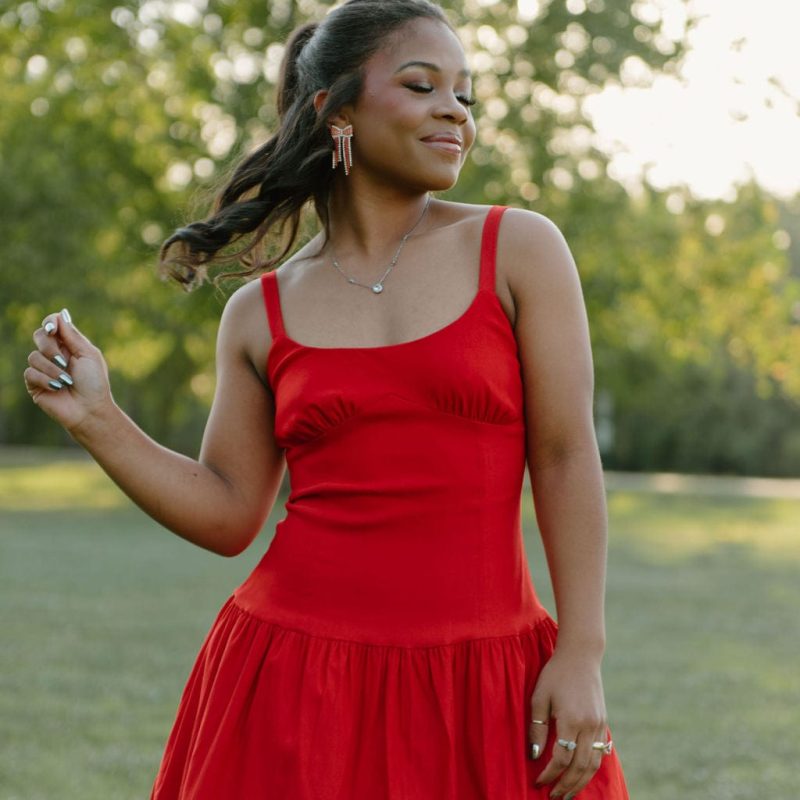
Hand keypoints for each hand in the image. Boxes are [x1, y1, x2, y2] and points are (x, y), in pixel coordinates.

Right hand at [24, 308, 112, 432]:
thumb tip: (60, 314)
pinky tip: (57, 387)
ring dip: (52, 369)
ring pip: (33, 356)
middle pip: (39, 336)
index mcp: (69, 345)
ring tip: (66, 380)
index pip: (52, 325)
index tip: (52, 328)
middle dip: (50, 347)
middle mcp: (54, 354)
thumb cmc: (94, 383)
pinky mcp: (34, 383)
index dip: (50, 322)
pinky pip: (30, 373)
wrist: (90, 409)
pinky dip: (45, 379)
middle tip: (64, 360)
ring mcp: (43, 368)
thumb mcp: (88, 355)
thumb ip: (73, 336)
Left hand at [529, 648, 608, 797]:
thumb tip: (534, 755)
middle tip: (553, 797)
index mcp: (572, 720)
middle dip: (566, 785)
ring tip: (568, 794)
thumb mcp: (539, 696)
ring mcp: (599, 726)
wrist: (581, 656)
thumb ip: (537, 727)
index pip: (561, 758)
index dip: (550, 774)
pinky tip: (582, 776)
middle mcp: (589, 726)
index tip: (538, 782)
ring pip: (593, 764)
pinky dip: (591, 769)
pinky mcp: (603, 723)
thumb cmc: (555, 674)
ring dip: (581, 782)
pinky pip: (600, 753)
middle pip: (580, 767)